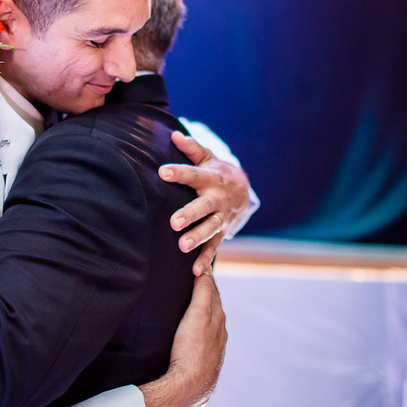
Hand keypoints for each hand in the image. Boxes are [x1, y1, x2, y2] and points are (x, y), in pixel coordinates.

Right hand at [140, 272, 226, 406]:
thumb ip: (203, 291)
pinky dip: (197, 329)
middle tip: (192, 280)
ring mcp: (212, 347)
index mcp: (218, 318)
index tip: (197, 265)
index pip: (212, 291)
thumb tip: (205, 269)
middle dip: (204, 293)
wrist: (188, 387)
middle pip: (212, 306)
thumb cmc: (192, 349)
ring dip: (200, 312)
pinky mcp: (203, 360)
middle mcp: (219, 332)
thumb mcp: (198, 314)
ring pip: (208, 323)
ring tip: (188, 303)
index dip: (204, 278)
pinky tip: (188, 332)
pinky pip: (202, 339)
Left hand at [160, 131, 250, 274]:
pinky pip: (214, 247)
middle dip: (190, 214)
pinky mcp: (222, 232)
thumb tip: (175, 135)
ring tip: (182, 246)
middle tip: (174, 223)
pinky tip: (195, 271)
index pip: (193, 174)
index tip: (162, 172)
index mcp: (211, 178)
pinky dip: (206, 259)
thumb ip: (192, 149)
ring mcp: (221, 217)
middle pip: (204, 207)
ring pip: (210, 228)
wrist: (244, 190)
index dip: (178, 172)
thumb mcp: (207, 158)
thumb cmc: (216, 171)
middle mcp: (217, 199)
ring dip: (197, 238)